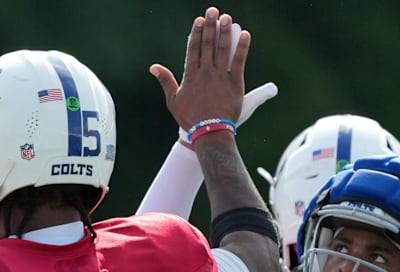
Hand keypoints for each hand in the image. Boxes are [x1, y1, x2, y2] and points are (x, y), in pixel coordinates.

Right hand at [150, 7, 248, 130]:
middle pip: (208, 44)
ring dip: (225, 32)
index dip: (196, 33)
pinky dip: (242, 47)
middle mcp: (206, 73)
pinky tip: (245, 35)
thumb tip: (153, 67)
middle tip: (213, 11)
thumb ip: (165, 81)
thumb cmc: (189, 119)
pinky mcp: (235, 83)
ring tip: (227, 18)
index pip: (193, 48)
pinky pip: (239, 61)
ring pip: (223, 49)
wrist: (209, 132)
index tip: (199, 20)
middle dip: (210, 26)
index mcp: (190, 76)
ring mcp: (221, 77)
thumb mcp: (173, 101)